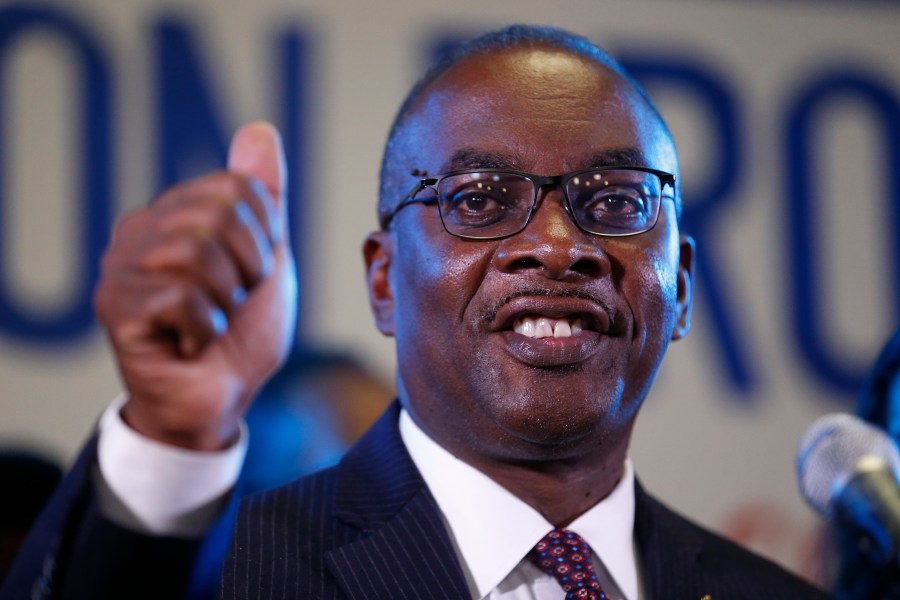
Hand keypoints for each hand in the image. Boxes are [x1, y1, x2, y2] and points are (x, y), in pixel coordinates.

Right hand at [94, 122, 296, 450]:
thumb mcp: (267, 258)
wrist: (221, 397)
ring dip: (226, 303)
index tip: (252, 276)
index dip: (264, 240)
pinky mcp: (114, 306)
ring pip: (198, 254)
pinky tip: (190, 342)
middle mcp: (140, 229)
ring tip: (210, 322)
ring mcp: (121, 266)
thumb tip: (259, 130)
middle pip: (220, 215)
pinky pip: (180, 297)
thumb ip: (263, 198)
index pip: (239, 189)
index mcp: (177, 212)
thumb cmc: (241, 331)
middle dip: (248, 271)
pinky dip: (205, 329)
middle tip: (232, 303)